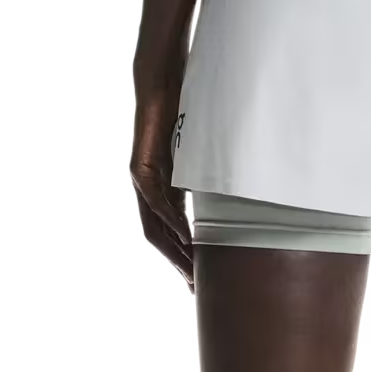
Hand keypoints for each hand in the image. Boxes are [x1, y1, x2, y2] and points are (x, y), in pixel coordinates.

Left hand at [130, 80, 194, 287]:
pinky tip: (187, 237)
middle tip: (197, 287)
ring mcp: (142, 181)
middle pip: (160, 238)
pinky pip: (158, 202)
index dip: (183, 257)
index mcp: (160, 189)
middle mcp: (146, 190)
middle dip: (180, 264)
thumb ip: (202, 179)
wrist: (164, 84)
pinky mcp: (142, 168)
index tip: (200, 278)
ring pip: (155, 226)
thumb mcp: (197, 155)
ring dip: (176, 250)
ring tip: (193, 270)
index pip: (169, 233)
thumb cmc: (184, 114)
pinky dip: (173, 221)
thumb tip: (228, 196)